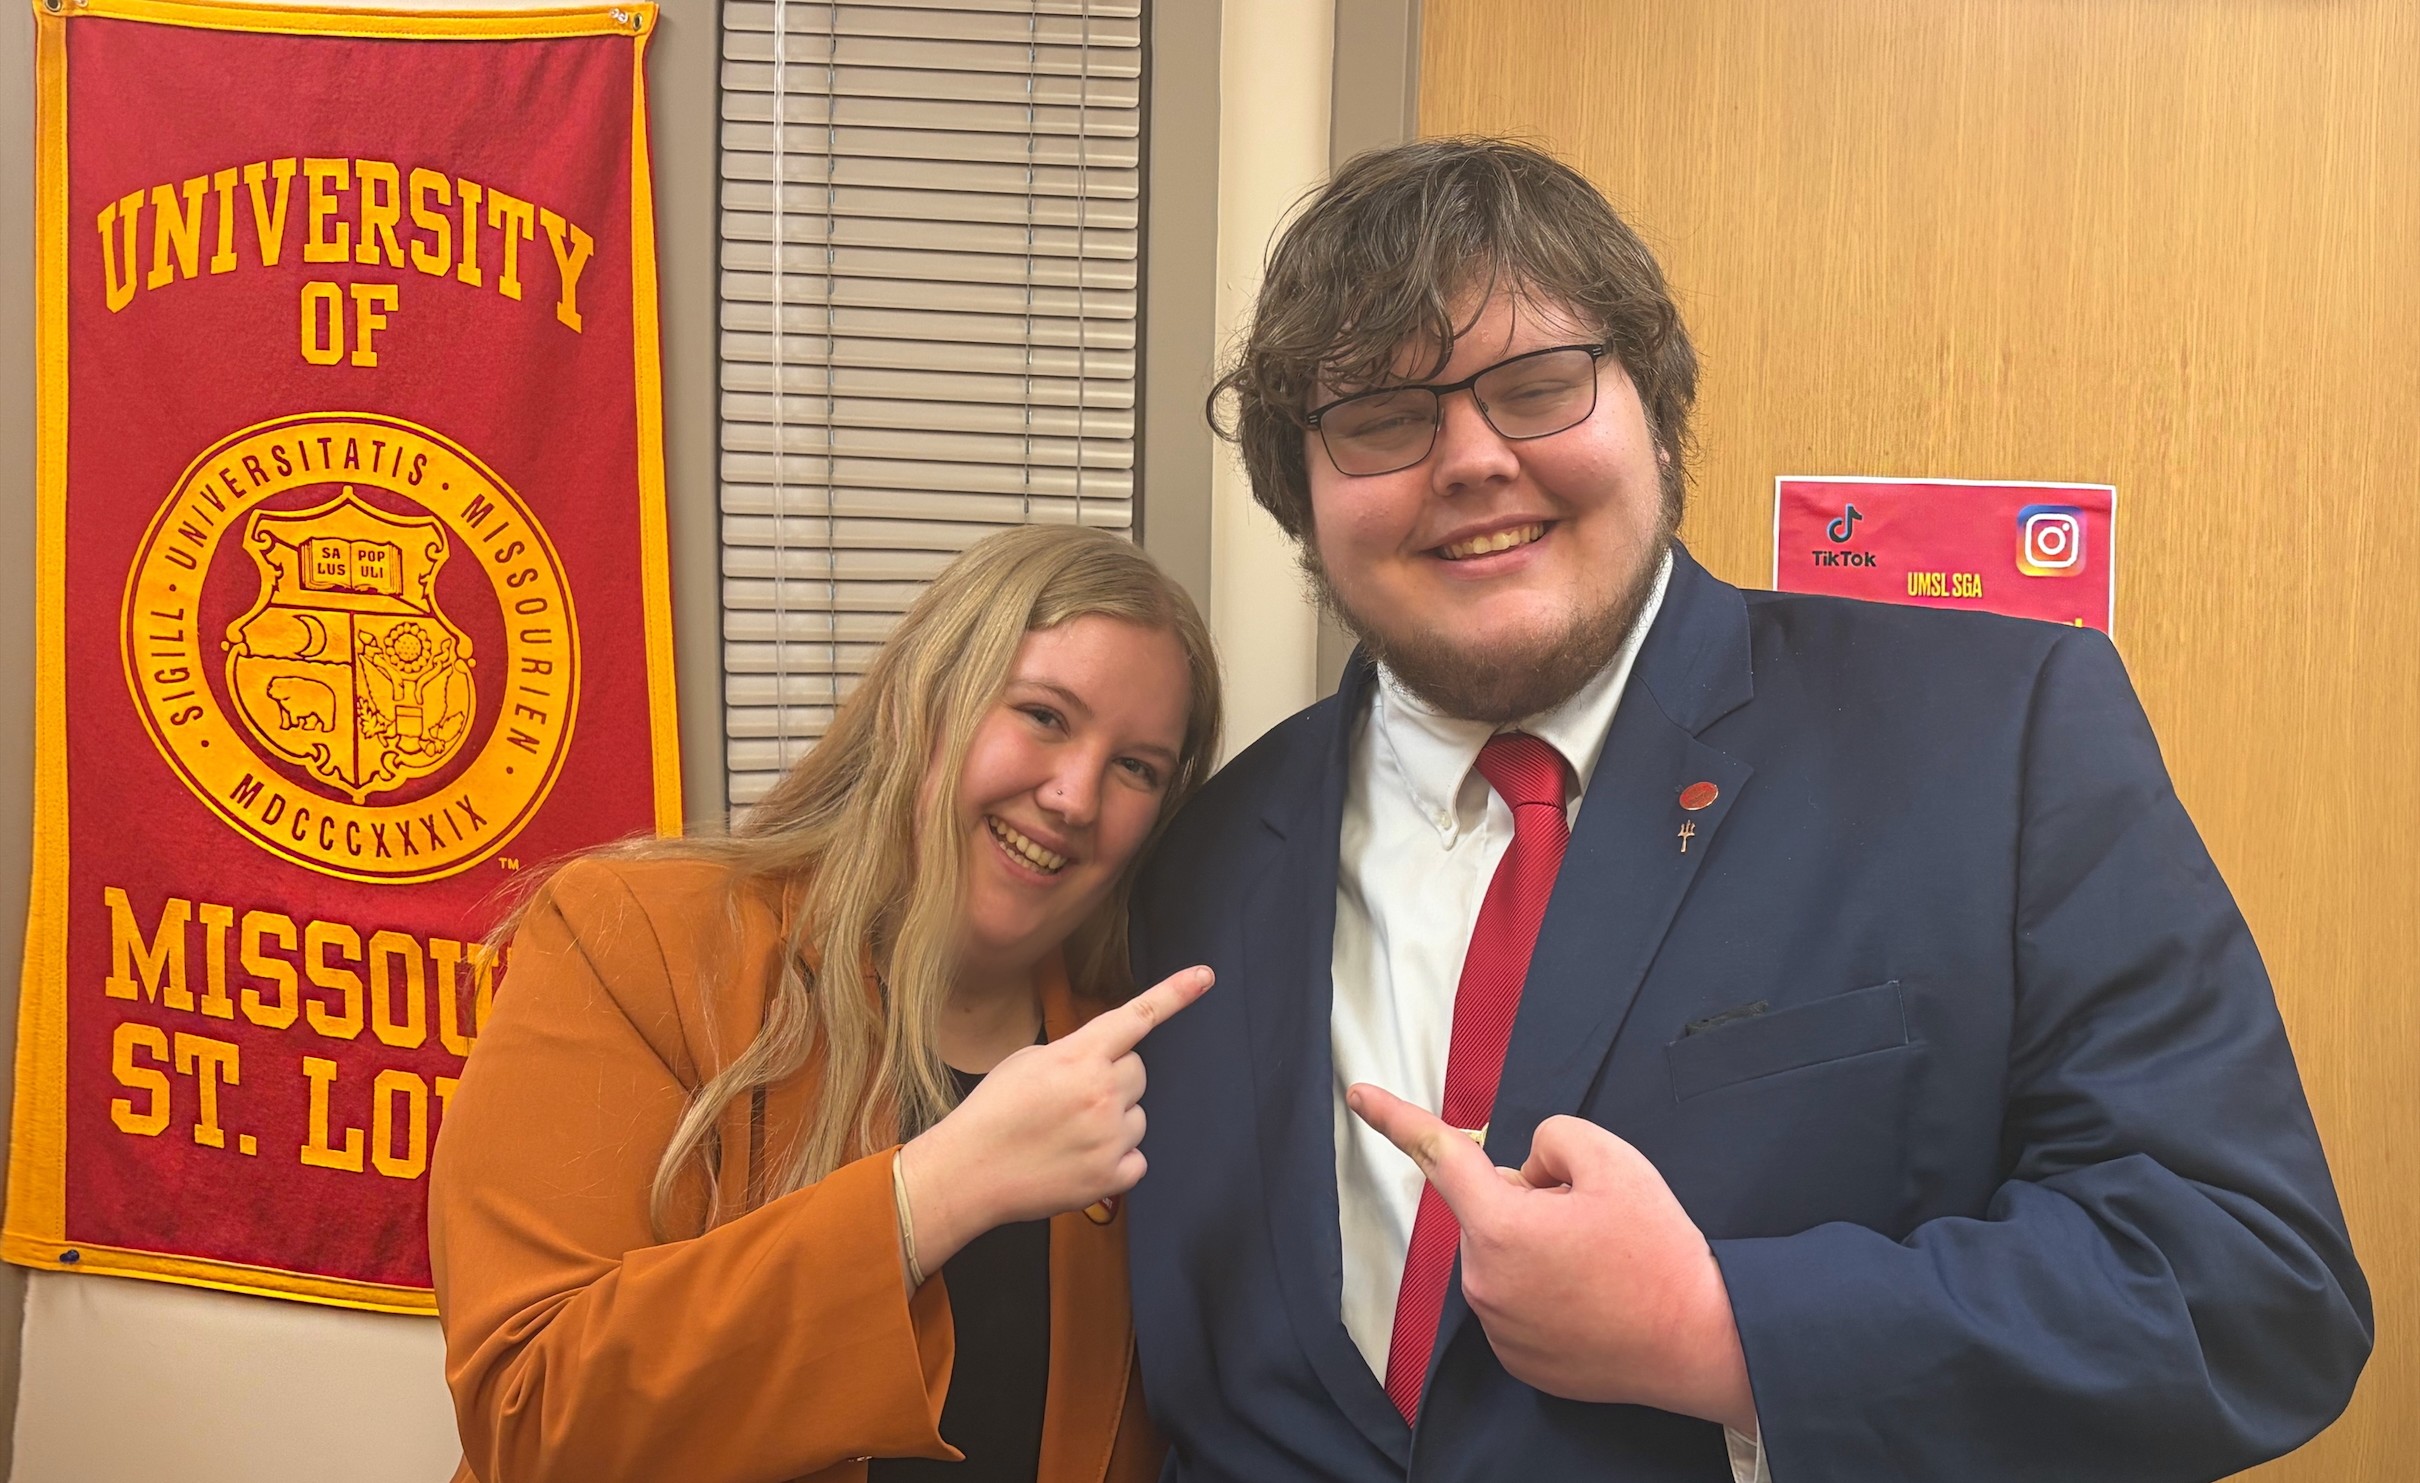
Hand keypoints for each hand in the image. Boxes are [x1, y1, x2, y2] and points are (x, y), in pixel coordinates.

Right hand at [899, 966, 1212, 1271]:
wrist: (969, 1173)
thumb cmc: (992, 1113)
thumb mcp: (1028, 1061)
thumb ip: (1075, 1053)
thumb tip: (1104, 1059)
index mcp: (1080, 1056)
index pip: (1137, 1016)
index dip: (1175, 993)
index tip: (1206, 976)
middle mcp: (1103, 1092)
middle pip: (1138, 1072)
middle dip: (1114, 1080)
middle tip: (1072, 1100)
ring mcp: (1111, 1136)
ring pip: (1138, 1117)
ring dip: (1113, 1122)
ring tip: (1066, 1135)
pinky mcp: (1114, 1176)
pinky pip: (1135, 1159)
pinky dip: (1113, 1162)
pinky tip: (1076, 1162)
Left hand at [1347, 1084, 1755, 1432]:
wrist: (1702, 1343)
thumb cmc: (1659, 1255)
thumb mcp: (1613, 1160)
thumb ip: (1553, 1138)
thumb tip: (1530, 1169)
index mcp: (1500, 1226)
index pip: (1438, 1156)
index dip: (1396, 1119)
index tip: (1359, 1096)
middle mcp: (1485, 1281)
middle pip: (1492, 1209)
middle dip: (1532, 1200)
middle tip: (1595, 1221)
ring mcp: (1499, 1327)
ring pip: (1506, 1255)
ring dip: (1541, 1247)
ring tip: (1603, 1265)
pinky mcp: (1519, 1360)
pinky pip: (1519, 1301)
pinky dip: (1549, 1291)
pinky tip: (1595, 1298)